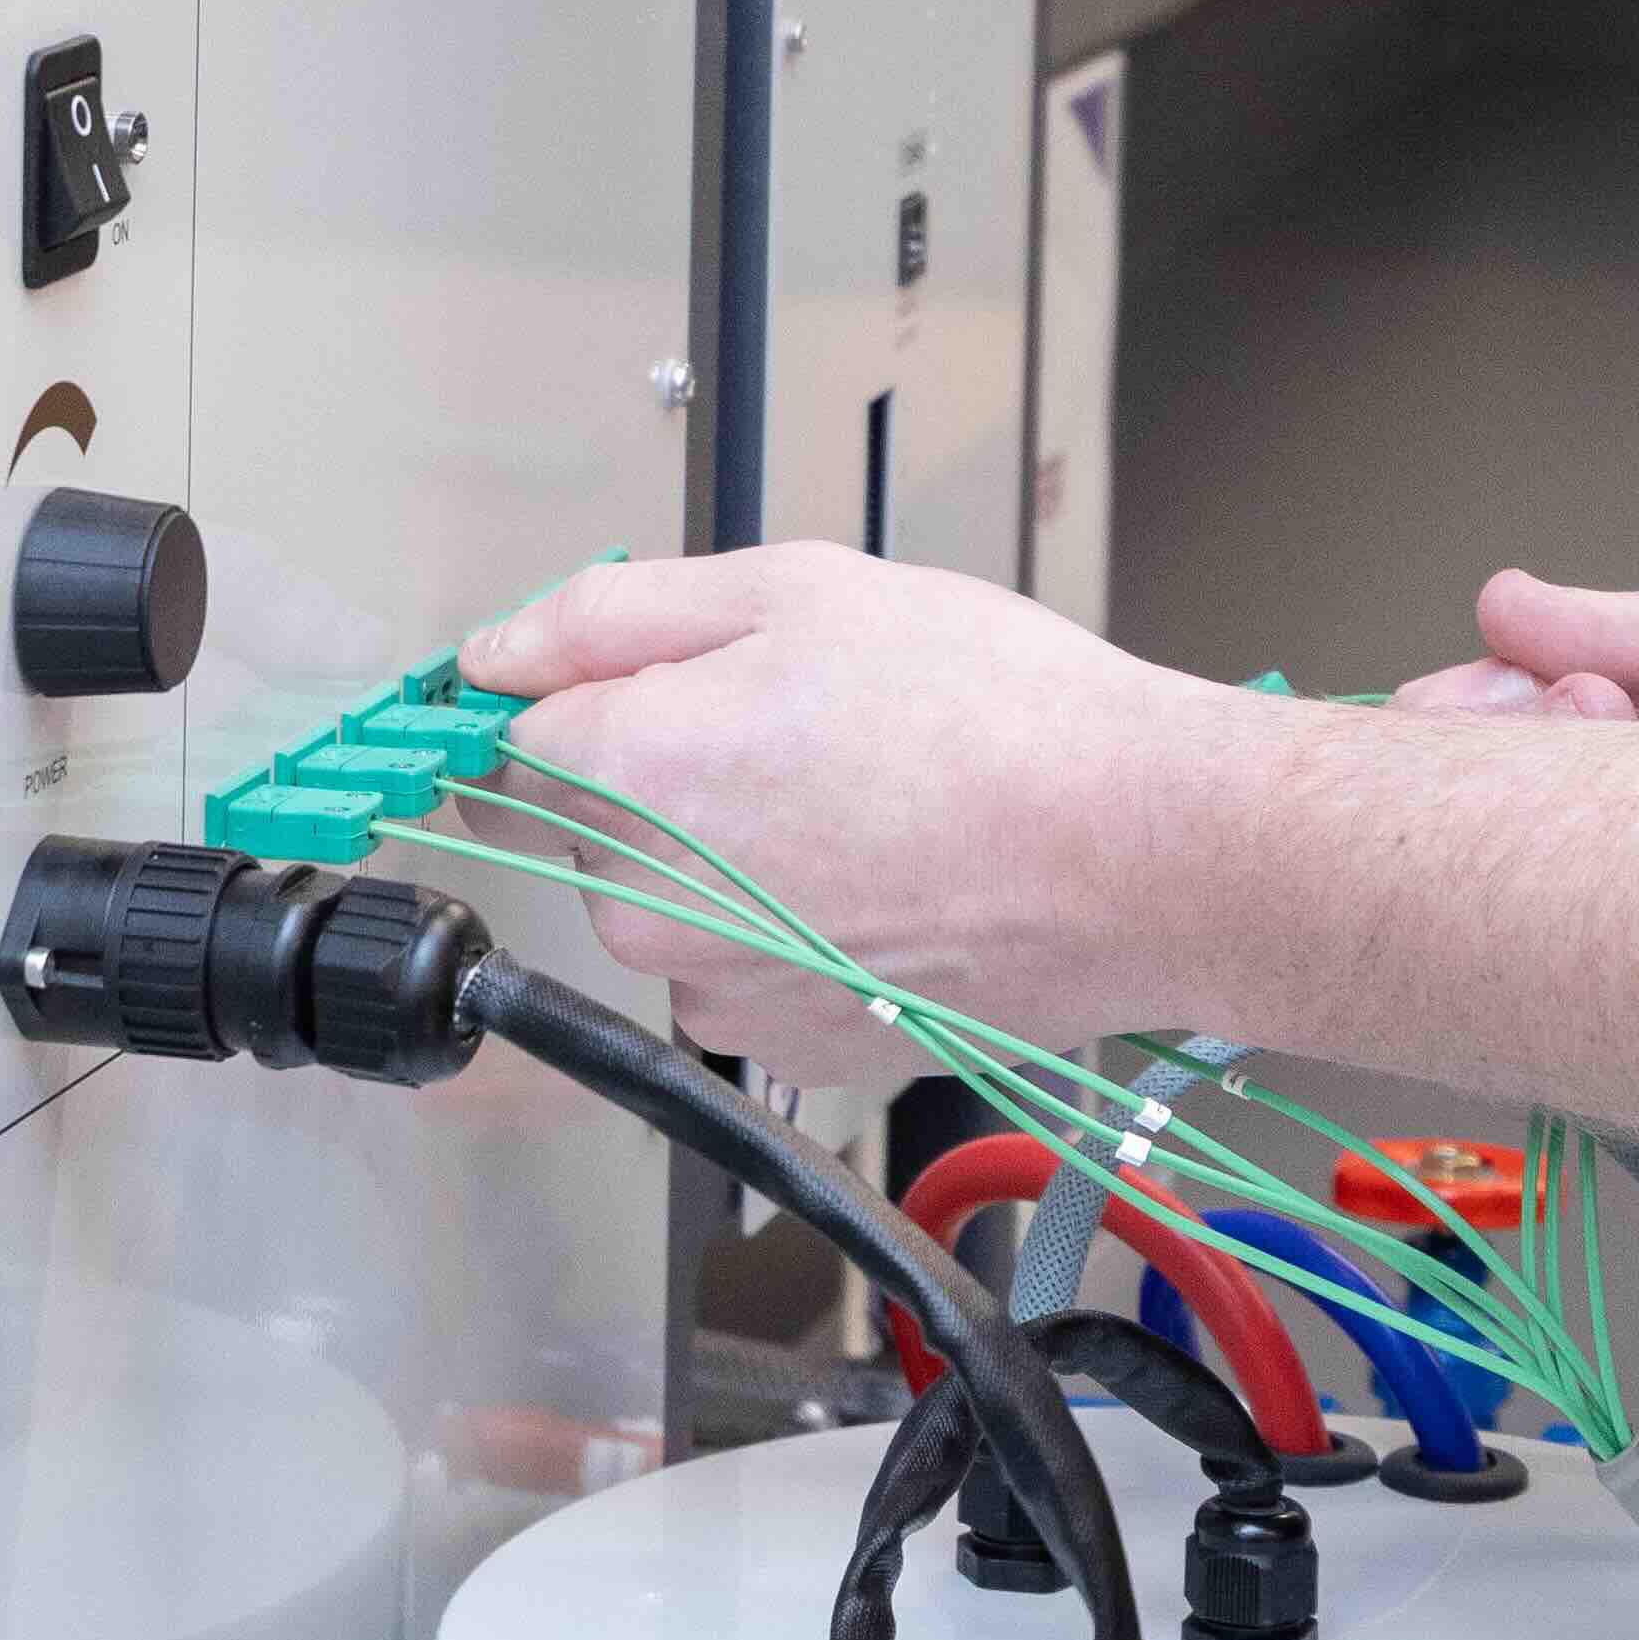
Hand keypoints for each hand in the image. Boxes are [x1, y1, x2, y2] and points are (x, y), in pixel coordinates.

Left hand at [456, 547, 1269, 1063]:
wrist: (1141, 857)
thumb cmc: (992, 713)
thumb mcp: (797, 589)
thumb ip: (615, 615)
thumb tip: (498, 651)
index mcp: (630, 772)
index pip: (518, 732)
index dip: (590, 691)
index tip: (664, 682)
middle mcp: (644, 903)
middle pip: (597, 820)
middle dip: (671, 768)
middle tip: (811, 726)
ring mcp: (715, 992)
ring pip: (672, 901)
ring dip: (731, 855)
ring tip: (867, 806)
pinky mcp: (785, 1050)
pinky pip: (743, 973)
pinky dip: (791, 932)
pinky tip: (886, 883)